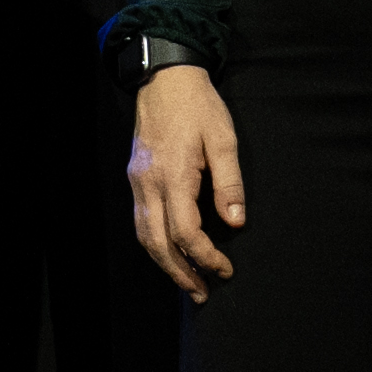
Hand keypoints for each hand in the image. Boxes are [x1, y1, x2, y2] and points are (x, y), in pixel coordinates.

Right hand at [126, 64, 242, 297]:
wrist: (164, 77)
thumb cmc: (198, 105)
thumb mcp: (223, 138)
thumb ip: (229, 182)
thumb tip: (236, 222)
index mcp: (173, 175)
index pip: (185, 232)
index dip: (205, 256)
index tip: (225, 269)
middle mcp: (149, 183)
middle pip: (158, 243)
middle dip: (180, 272)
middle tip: (201, 293)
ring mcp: (138, 181)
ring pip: (144, 235)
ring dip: (164, 263)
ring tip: (186, 281)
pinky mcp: (135, 177)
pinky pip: (140, 220)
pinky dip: (154, 243)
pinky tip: (170, 251)